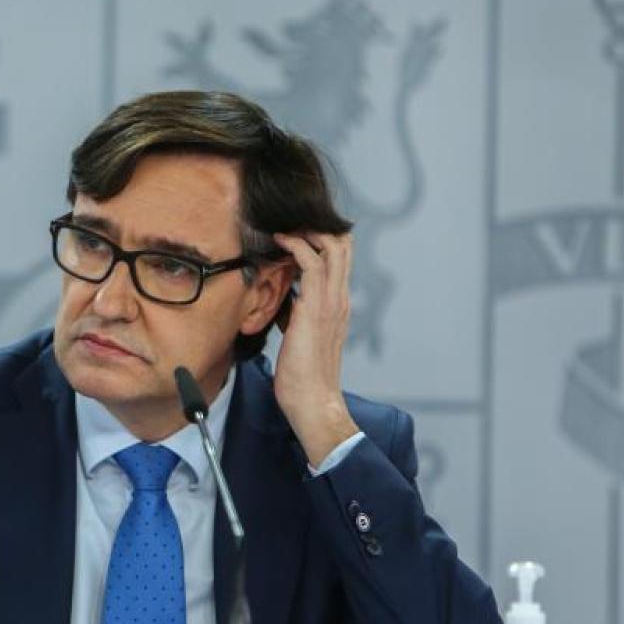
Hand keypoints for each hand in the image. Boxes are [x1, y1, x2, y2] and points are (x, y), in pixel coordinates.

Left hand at [269, 231, 359, 466]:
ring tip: (284, 225)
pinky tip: (280, 242)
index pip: (341, 258)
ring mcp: (331, 302)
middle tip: (291, 221)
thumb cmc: (303, 377)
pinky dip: (296, 245)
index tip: (298, 229)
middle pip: (343, 244)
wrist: (313, 402)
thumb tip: (289, 304)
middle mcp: (340, 299)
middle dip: (318, 225)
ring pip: (332, 246)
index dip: (323, 237)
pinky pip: (312, 263)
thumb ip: (302, 316)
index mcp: (338, 305)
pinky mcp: (316, 308)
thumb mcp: (303, 337)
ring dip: (306, 229)